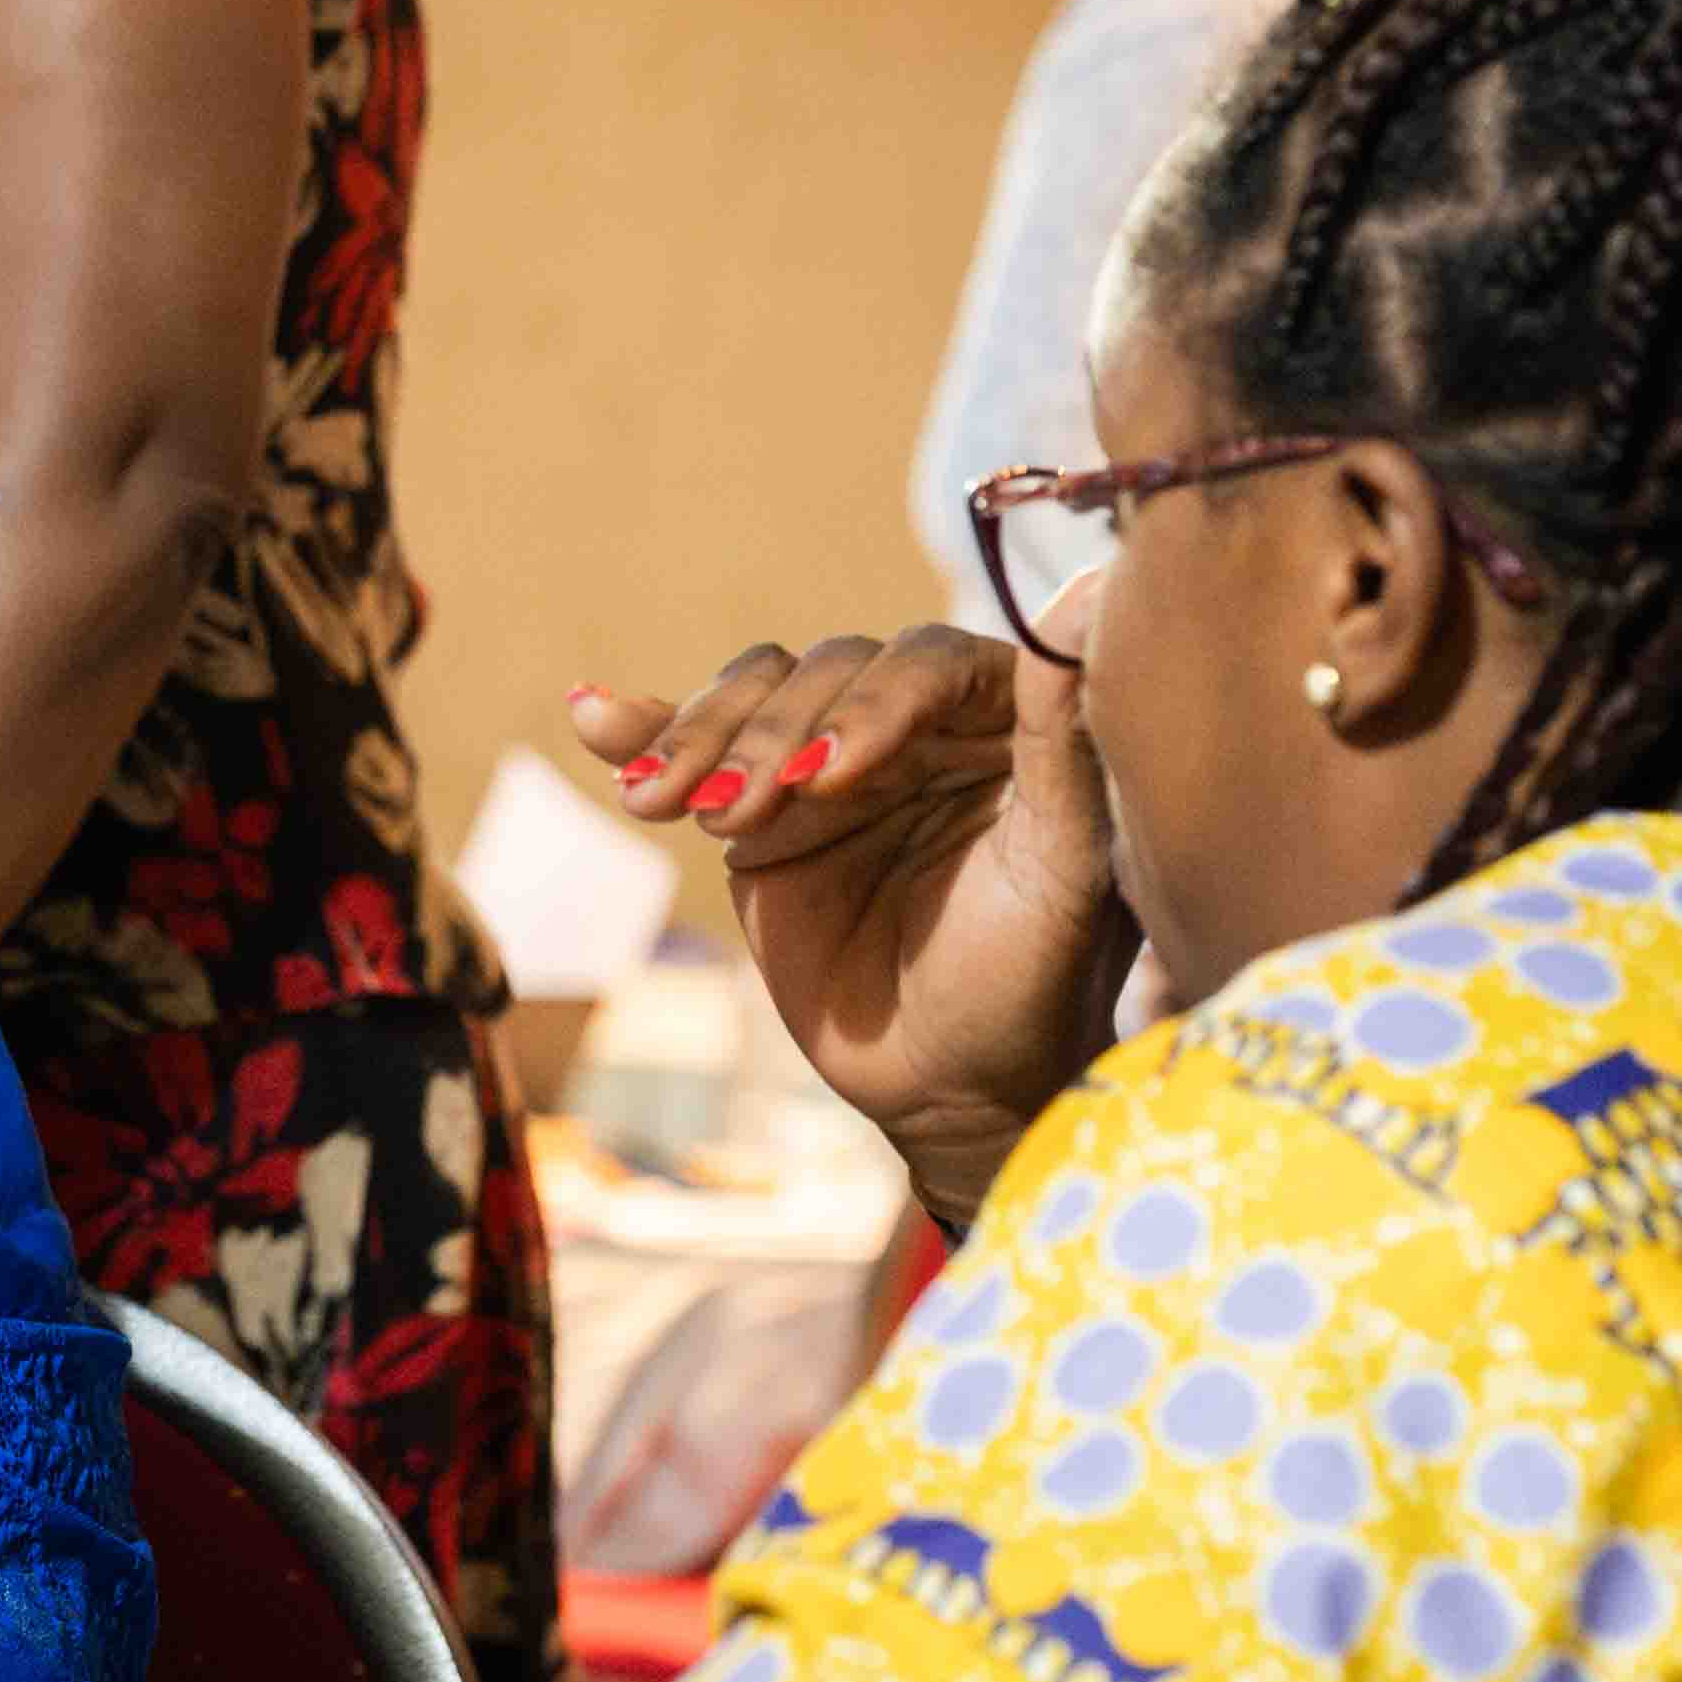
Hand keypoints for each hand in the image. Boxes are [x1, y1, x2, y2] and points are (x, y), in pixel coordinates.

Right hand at [566, 589, 1134, 1224]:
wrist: (954, 1087)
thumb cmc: (1032, 981)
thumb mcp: (1061, 869)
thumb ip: (1065, 738)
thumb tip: (1088, 594)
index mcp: (999, 718)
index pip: (926, 662)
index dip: (873, 704)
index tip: (833, 777)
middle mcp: (913, 721)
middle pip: (823, 673)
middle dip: (771, 737)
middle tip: (744, 813)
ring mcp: (830, 761)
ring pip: (753, 698)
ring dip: (701, 739)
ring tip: (660, 802)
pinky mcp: (760, 811)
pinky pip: (694, 749)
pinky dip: (643, 728)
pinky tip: (594, 716)